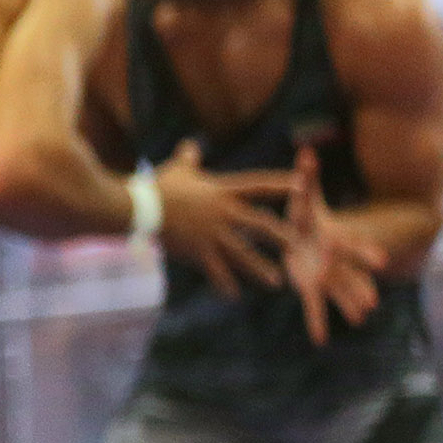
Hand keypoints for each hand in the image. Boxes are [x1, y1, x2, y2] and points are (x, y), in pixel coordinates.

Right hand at [154, 140, 300, 298]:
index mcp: (223, 191)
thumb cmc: (158, 186)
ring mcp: (213, 234)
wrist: (140, 208)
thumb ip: (189, 158)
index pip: (258, 186)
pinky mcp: (199, 252)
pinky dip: (225, 285)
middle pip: (260, 224)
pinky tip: (234, 296)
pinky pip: (216, 272)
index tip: (301, 186)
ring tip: (276, 282)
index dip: (281, 185)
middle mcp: (224, 213)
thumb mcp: (178, 169)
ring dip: (261, 269)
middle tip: (296, 245)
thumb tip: (190, 145)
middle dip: (280, 235)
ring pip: (244, 254)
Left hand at [282, 144, 389, 346]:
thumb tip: (305, 150)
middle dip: (361, 287)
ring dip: (348, 305)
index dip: (365, 253)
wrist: (304, 237)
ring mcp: (326, 275)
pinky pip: (314, 307)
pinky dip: (316, 322)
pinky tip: (320, 340)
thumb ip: (306, 177)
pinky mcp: (311, 286)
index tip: (381, 263)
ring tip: (362, 318)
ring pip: (338, 293)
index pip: (352, 246)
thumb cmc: (305, 216)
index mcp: (334, 238)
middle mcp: (335, 260)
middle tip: (373, 303)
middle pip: (350, 274)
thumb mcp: (305, 197)